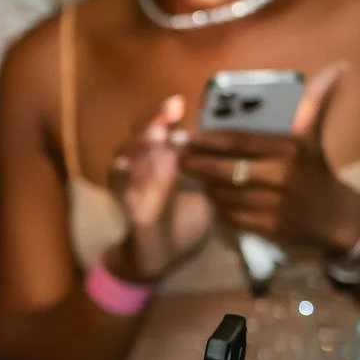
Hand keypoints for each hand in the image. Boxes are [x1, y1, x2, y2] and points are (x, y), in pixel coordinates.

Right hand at [110, 96, 213, 281]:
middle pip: (139, 134)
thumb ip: (214, 171)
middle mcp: (144, 166)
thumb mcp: (208, 193)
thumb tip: (240, 148)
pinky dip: (121, 177)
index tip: (178, 103)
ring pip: (126, 155)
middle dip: (153, 120)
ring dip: (141, 144)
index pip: (160, 128)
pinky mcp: (128, 206)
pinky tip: (126, 166)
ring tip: (157, 136)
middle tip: (169, 111)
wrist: (164, 256)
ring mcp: (133, 185)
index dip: (164, 114)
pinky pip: (119, 188)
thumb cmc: (187, 221)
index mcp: (165, 159)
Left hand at [183, 65, 359, 255]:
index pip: (236, 141)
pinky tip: (212, 197)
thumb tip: (337, 66)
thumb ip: (313, 102)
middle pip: (223, 168)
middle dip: (196, 163)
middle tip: (180, 158)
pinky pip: (228, 215)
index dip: (207, 140)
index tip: (187, 138)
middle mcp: (280, 176)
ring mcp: (273, 204)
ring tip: (194, 176)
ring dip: (204, 185)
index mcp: (288, 150)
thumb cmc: (315, 170)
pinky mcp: (266, 227)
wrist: (335, 218)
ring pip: (222, 193)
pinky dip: (217, 206)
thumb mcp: (312, 136)